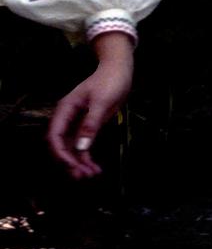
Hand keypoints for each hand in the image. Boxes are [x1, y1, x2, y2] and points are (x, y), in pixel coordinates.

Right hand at [48, 32, 133, 178]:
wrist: (120, 71)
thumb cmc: (110, 82)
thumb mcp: (102, 102)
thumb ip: (91, 124)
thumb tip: (81, 147)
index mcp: (65, 110)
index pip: (54, 135)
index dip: (60, 153)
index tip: (71, 165)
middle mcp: (67, 118)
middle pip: (61, 145)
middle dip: (69, 162)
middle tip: (82, 177)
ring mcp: (77, 123)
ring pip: (72, 148)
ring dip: (79, 163)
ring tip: (91, 176)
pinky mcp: (88, 126)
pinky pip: (83, 145)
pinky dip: (87, 157)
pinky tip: (95, 168)